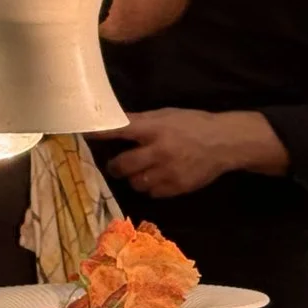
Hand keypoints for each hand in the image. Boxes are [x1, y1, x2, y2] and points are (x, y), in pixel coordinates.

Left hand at [105, 109, 282, 197]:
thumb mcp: (166, 115)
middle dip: (115, 166)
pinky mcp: (176, 188)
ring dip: (134, 178)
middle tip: (116, 165)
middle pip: (122, 166)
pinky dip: (150, 186)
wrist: (224, 143)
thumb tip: (112, 121)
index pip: (119, 130)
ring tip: (141, 170)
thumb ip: (140, 121)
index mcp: (154, 128)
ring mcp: (167, 172)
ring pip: (136, 182)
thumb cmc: (193, 124)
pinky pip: (152, 193)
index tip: (83, 135)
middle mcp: (158, 151)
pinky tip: (157, 177)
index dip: (99, 134)